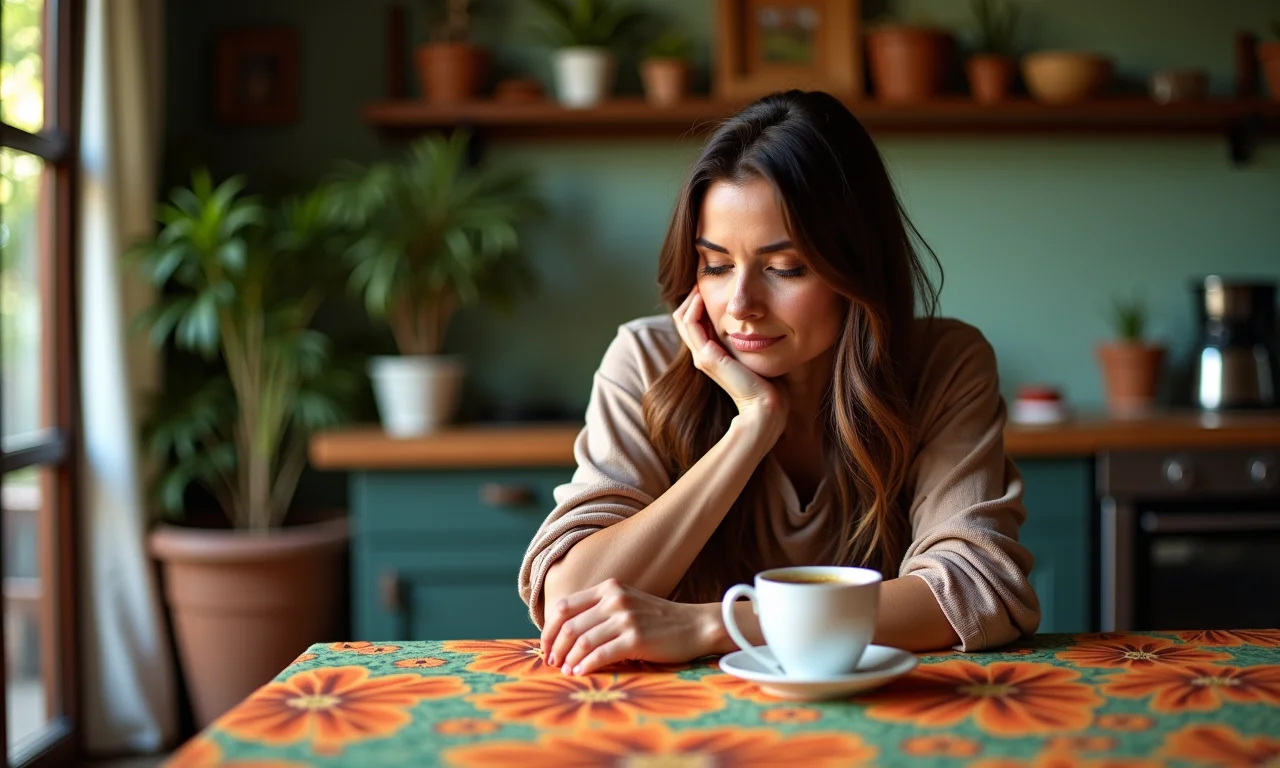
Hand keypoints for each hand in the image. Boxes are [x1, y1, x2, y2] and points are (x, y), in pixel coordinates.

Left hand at [541, 578, 714, 675]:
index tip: (546, 646)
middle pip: (569, 625)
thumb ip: (600, 609)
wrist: (695, 625)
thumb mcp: (627, 603)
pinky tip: (581, 673)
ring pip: (582, 641)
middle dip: (555, 647)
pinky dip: (586, 665)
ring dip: (569, 659)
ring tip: (566, 671)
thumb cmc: (658, 619)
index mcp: (608, 588)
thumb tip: (565, 633)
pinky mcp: (636, 638)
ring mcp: (626, 618)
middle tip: (553, 663)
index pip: (564, 606)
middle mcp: (615, 599)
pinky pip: (601, 654)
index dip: (549, 629)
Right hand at [672, 288, 787, 431]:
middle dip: (693, 295)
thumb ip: (754, 338)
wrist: (766, 406)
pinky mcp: (706, 357)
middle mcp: (703, 355)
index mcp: (713, 354)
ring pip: (683, 318)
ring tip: (701, 282)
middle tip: (704, 278)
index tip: (714, 284)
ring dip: (691, 297)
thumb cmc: (769, 384)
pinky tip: (703, 295)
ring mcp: (702, 356)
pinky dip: (693, 307)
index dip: (700, 301)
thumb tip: (763, 319)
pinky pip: (690, 324)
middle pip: (685, 317)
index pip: (696, 322)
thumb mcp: (758, 353)